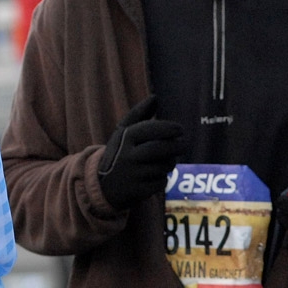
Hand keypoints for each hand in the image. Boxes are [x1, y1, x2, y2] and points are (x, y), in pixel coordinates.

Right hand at [98, 95, 185, 209]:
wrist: (102, 185)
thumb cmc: (119, 153)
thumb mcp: (123, 132)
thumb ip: (139, 114)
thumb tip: (155, 97)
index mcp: (124, 139)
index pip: (150, 130)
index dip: (168, 128)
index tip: (180, 130)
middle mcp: (126, 156)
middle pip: (159, 149)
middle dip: (176, 146)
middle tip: (185, 144)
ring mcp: (131, 174)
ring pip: (162, 166)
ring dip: (170, 163)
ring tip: (169, 160)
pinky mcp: (137, 190)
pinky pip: (160, 183)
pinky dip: (163, 179)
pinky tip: (158, 175)